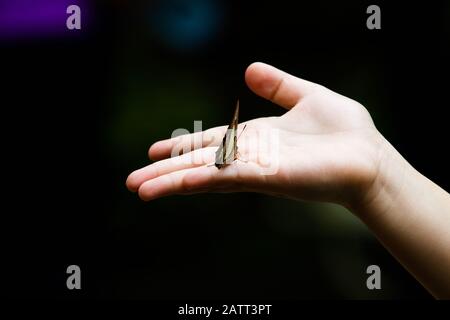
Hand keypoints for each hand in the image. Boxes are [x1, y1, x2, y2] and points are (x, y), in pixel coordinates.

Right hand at [126, 62, 385, 206]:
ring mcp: (258, 169)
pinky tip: (181, 182)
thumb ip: (278, 84)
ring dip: (173, 182)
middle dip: (166, 172)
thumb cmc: (345, 130)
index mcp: (255, 138)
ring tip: (140, 189)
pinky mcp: (272, 177)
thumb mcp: (307, 95)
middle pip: (200, 163)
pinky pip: (232, 177)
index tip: (152, 151)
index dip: (180, 147)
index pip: (209, 142)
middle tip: (132, 182)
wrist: (371, 156)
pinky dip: (205, 180)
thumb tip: (248, 69)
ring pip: (207, 175)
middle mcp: (250, 156)